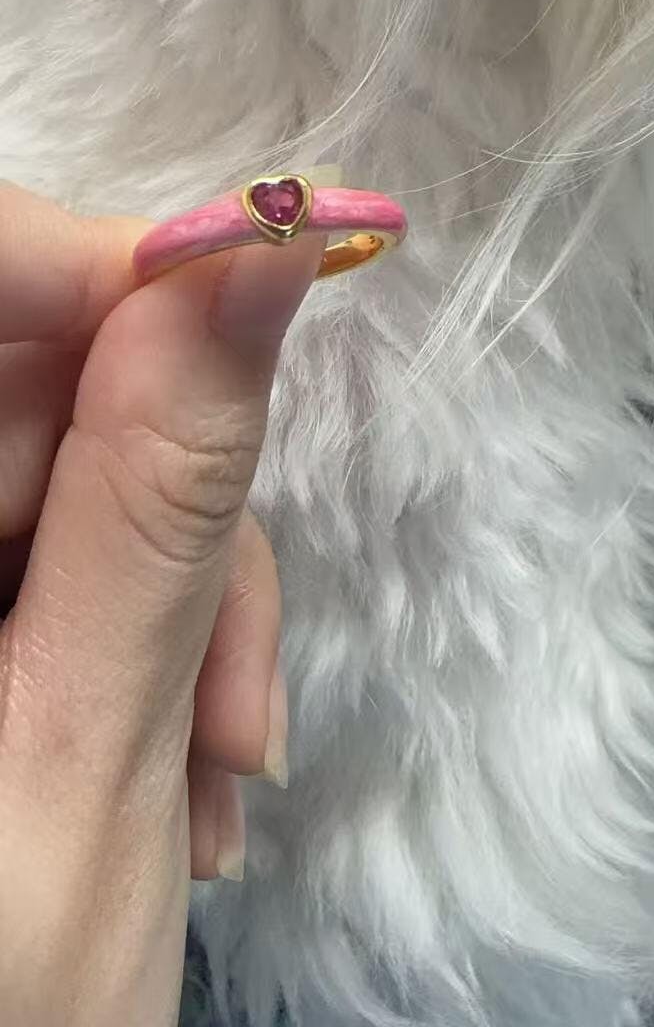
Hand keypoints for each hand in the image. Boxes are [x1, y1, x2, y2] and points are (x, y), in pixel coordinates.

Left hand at [0, 182, 320, 1026]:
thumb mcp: (87, 759)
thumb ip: (163, 498)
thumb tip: (253, 248)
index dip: (99, 271)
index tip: (253, 314)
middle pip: (27, 389)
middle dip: (164, 511)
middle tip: (239, 708)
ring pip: (65, 476)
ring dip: (175, 605)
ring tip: (214, 778)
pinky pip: (58, 553)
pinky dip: (141, 638)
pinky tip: (179, 764)